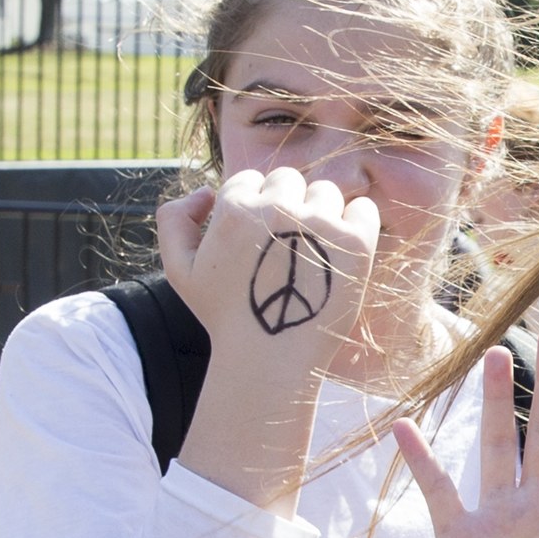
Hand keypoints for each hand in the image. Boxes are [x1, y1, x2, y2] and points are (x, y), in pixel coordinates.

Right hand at [157, 167, 380, 367]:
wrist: (269, 358)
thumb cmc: (224, 316)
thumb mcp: (179, 269)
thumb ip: (174, 219)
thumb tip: (206, 191)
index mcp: (235, 208)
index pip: (251, 179)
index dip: (254, 208)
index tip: (258, 240)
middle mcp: (278, 209)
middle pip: (290, 179)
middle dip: (286, 204)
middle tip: (285, 246)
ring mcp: (320, 224)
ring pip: (326, 192)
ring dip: (320, 213)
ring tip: (311, 255)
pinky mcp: (356, 243)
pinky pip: (364, 208)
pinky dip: (356, 223)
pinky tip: (341, 251)